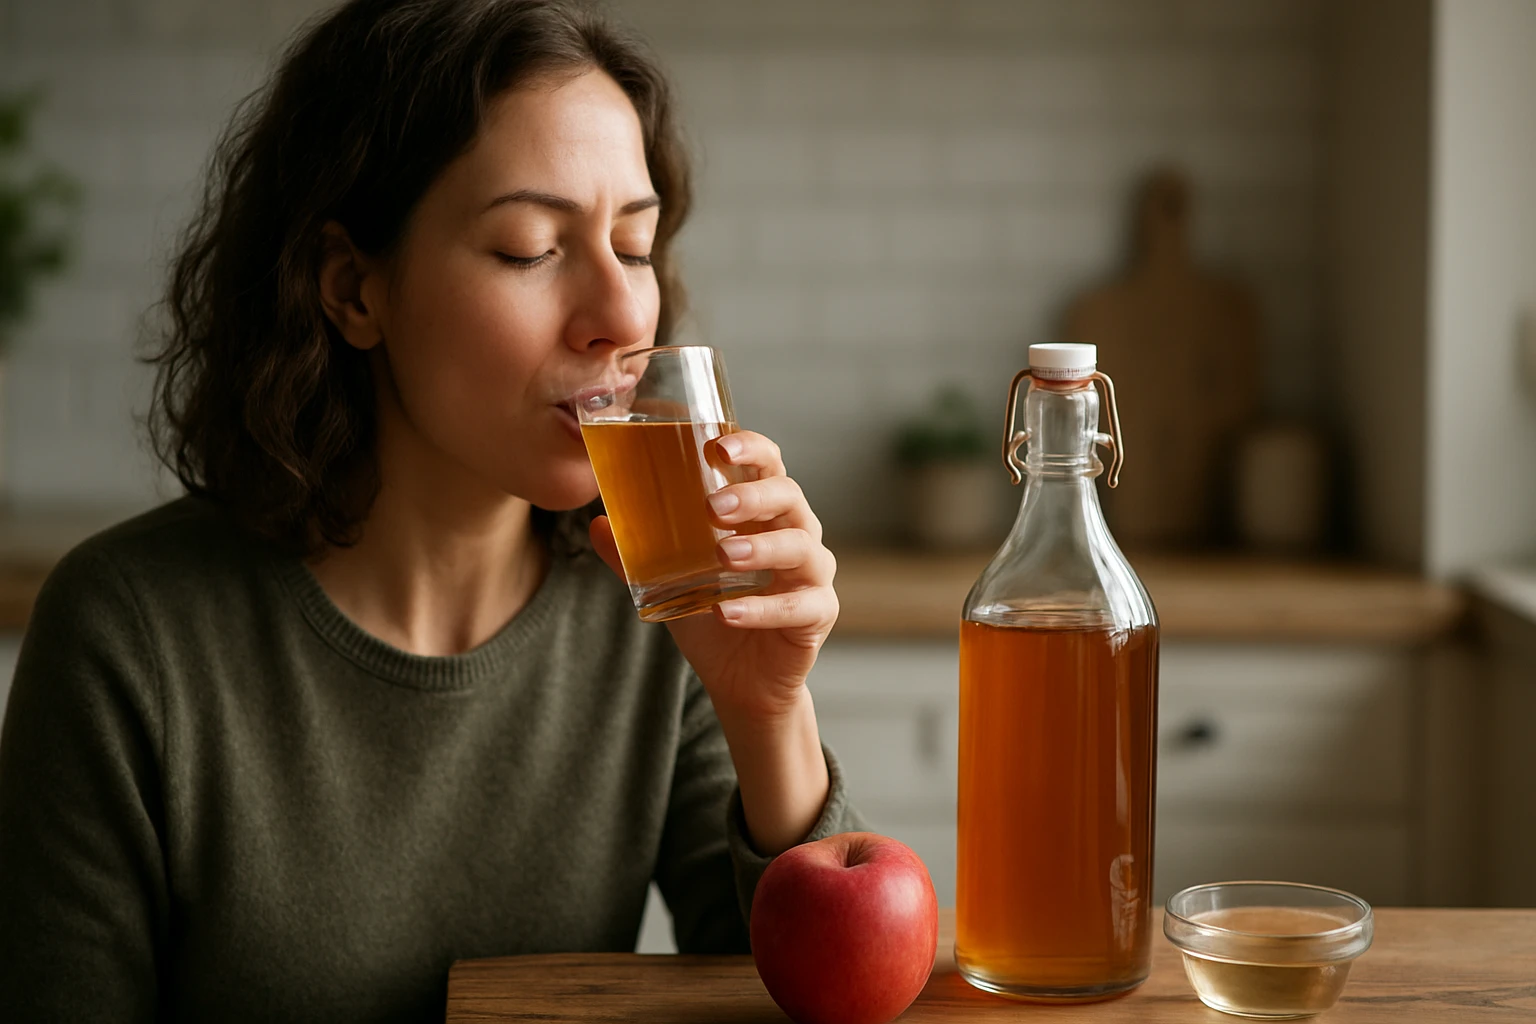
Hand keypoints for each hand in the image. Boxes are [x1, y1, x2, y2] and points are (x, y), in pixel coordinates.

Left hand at [589, 429, 837, 722]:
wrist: (741, 681)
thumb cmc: (713, 613)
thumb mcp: (671, 580)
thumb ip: (638, 553)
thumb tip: (598, 523)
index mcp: (765, 512)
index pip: (767, 464)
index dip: (749, 447)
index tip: (715, 446)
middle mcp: (797, 533)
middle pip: (788, 496)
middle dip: (752, 496)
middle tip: (713, 506)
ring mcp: (813, 574)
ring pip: (799, 547)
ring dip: (760, 547)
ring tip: (724, 555)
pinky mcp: (818, 614)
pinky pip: (798, 606)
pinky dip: (761, 608)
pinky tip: (727, 612)